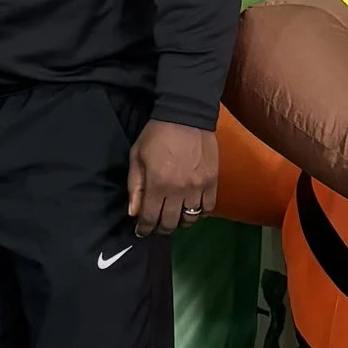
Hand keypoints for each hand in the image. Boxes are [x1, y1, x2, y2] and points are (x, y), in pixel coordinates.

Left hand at [128, 120, 219, 238]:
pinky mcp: (213, 182)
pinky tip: (191, 210)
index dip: (144, 229)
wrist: (186, 116)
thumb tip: (133, 212)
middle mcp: (179, 190)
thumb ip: (135, 186)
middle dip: (160, 229)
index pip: (150, 217)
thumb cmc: (156, 134)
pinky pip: (208, 208)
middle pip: (171, 222)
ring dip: (180, 223)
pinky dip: (199, 214)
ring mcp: (198, 187)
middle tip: (156, 227)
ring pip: (190, 219)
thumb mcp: (137, 157)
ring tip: (174, 219)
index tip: (141, 232)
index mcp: (157, 184)